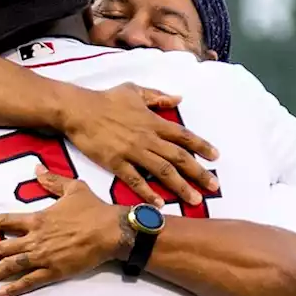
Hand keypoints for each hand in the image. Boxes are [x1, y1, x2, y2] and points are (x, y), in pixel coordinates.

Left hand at [0, 166, 132, 295]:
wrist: (112, 231)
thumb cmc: (94, 209)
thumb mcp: (73, 188)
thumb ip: (52, 180)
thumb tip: (37, 168)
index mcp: (37, 219)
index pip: (6, 221)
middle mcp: (35, 238)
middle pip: (1, 248)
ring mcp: (43, 256)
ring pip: (11, 266)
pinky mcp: (54, 271)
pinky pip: (30, 281)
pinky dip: (14, 287)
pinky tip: (0, 293)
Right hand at [57, 84, 218, 206]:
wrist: (79, 110)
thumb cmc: (105, 99)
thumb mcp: (134, 91)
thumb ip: (157, 96)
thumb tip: (178, 98)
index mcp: (153, 122)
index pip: (184, 136)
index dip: (202, 146)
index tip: (216, 157)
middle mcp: (148, 138)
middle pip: (179, 157)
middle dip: (199, 173)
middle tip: (214, 186)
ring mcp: (132, 152)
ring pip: (162, 171)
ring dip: (180, 186)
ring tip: (194, 199)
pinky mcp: (116, 163)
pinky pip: (135, 180)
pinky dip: (148, 192)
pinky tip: (159, 204)